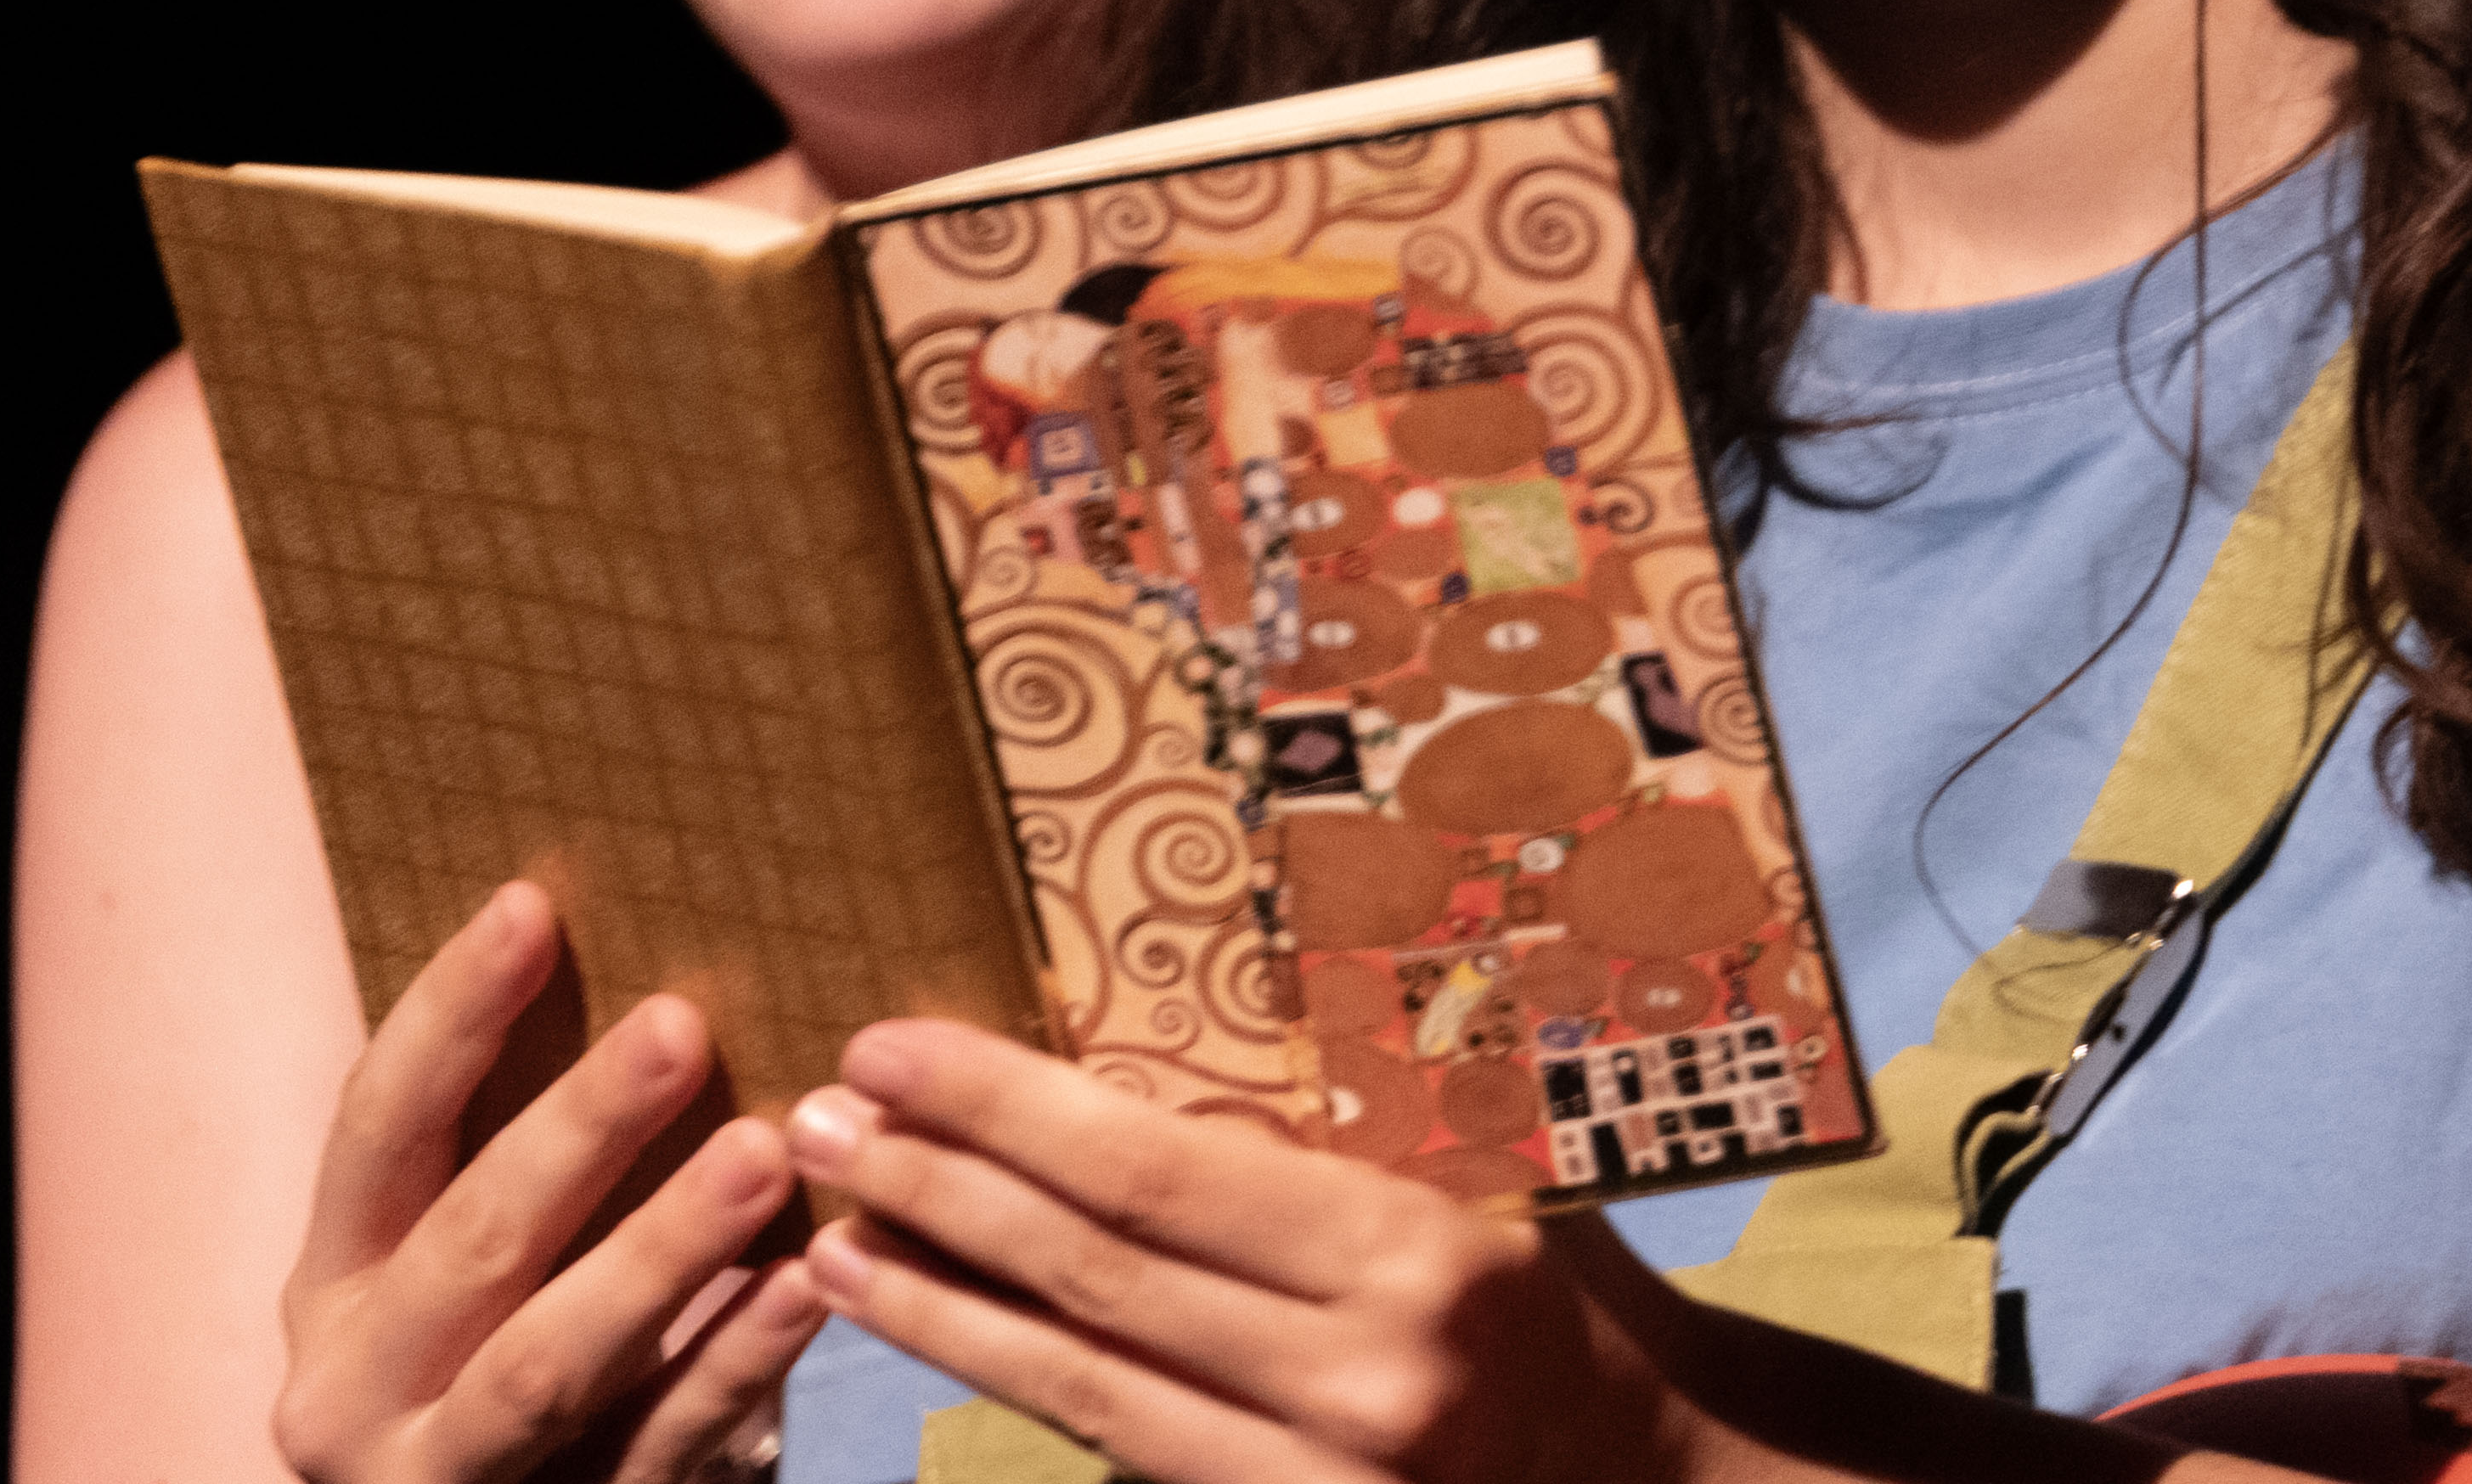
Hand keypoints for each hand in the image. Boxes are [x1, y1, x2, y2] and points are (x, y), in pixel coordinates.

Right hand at [276, 882, 828, 1482]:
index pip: (375, 1132)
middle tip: (682, 1024)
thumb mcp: (466, 1259)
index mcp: (335, 1284)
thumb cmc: (500, 1344)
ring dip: (657, 1250)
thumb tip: (659, 950)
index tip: (531, 903)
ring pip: (547, 1364)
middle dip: (575, 1133)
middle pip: (470, 1246)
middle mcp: (358, 1387)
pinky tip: (805, 1282)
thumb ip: (521, 1146)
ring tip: (764, 1150)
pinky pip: (659, 1443)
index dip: (448, 1019)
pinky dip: (732, 1363)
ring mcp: (446, 1476)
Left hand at [783, 1021, 1687, 1483]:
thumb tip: (1170, 1031)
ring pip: (1081, 1382)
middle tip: (820, 1115)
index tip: (899, 1045)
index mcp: (1428, 1255)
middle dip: (941, 1189)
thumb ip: (1362, 1126)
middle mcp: (1365, 1381)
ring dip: (938, 1300)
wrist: (1651, 1476)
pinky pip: (1120, 1451)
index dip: (1013, 1114)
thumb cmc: (1575, 1294)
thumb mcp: (1506, 1176)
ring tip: (829, 1224)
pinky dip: (1014, 1378)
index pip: (1169, 1175)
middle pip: (1100, 1274)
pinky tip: (930, 1322)